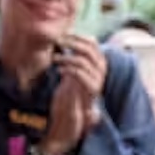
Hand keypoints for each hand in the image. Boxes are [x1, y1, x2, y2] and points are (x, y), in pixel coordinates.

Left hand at [45, 36, 106, 151]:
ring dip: (68, 57)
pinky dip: (69, 69)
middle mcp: (100, 72)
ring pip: (86, 61)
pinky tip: (58, 70)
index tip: (63, 35)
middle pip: (91, 49)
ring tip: (55, 59)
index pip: (93, 44)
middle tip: (58, 43)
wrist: (73, 118)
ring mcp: (97, 81)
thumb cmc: (69, 94)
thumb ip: (72, 58)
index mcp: (97, 65)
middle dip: (73, 43)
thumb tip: (65, 40)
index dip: (79, 37)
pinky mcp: (90, 91)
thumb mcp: (70, 72)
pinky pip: (81, 74)